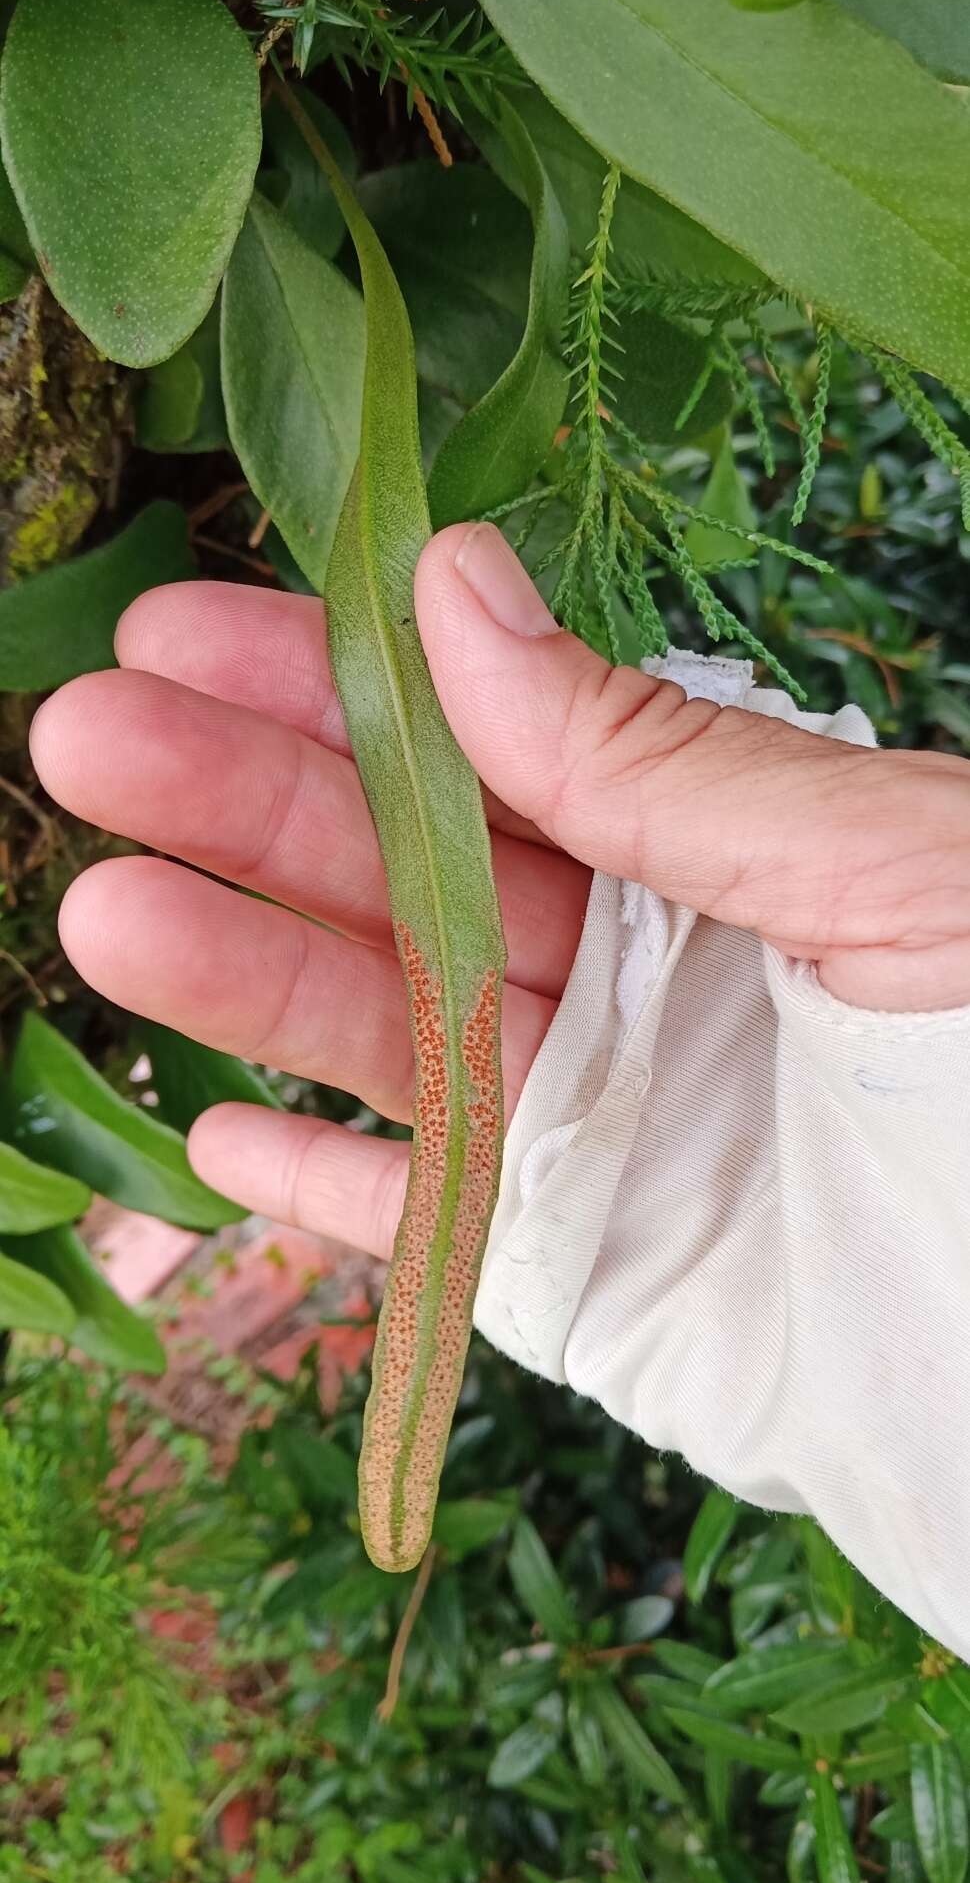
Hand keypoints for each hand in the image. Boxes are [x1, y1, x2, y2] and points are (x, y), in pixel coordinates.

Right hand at [30, 521, 969, 1260]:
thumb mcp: (899, 873)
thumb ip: (668, 759)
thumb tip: (455, 595)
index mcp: (732, 849)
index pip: (499, 743)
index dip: (343, 682)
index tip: (191, 625)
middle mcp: (655, 974)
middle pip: (416, 877)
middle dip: (253, 805)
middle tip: (91, 736)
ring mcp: (614, 1129)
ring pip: (397, 1036)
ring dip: (247, 977)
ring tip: (101, 908)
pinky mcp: (591, 1288)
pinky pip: (432, 1233)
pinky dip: (329, 1195)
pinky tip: (216, 1136)